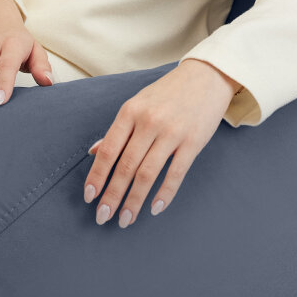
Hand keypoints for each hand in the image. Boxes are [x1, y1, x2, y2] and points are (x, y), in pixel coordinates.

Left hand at [83, 58, 240, 227]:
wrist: (206, 76)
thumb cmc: (168, 92)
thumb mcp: (138, 103)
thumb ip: (118, 130)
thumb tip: (94, 152)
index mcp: (130, 111)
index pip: (108, 150)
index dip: (96, 176)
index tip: (89, 197)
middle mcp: (149, 122)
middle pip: (126, 167)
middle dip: (112, 196)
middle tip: (103, 217)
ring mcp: (172, 132)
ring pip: (147, 174)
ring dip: (134, 201)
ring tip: (125, 219)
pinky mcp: (193, 142)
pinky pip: (175, 174)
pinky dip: (164, 194)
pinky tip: (154, 209)